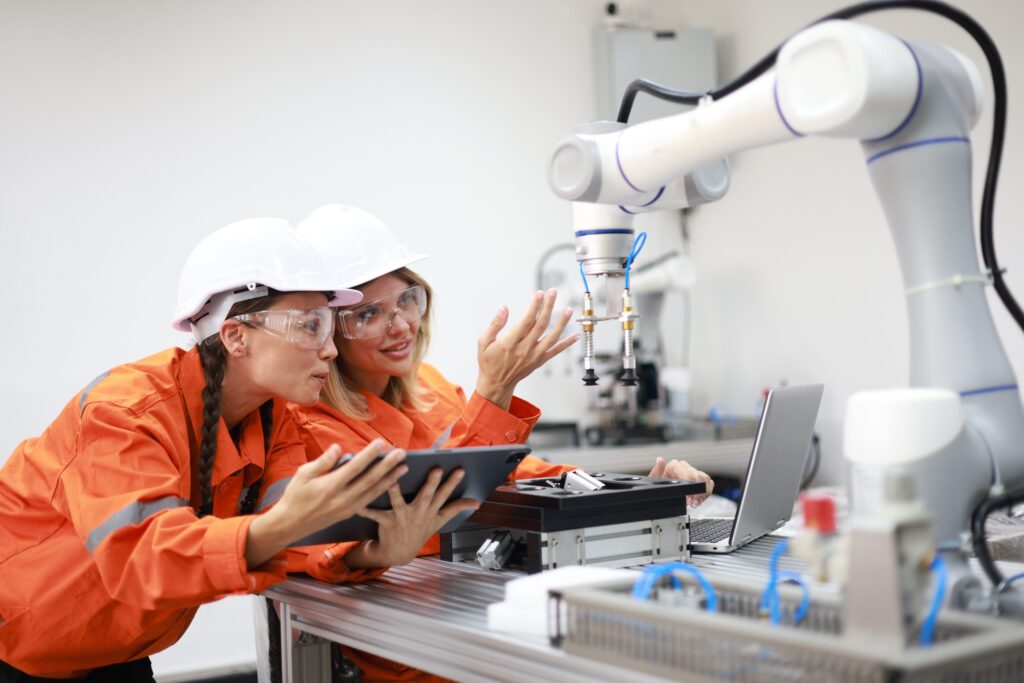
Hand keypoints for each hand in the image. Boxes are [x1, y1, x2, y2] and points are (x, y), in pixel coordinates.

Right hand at [245, 440, 406, 567]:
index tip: (381, 442)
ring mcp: (347, 508)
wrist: (290, 524)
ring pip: (374, 491)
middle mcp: (342, 499)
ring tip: (404, 467)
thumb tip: (337, 448)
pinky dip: (382, 491)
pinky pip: (369, 500)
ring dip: (390, 478)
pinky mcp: (349, 513)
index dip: (369, 454)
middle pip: (370, 479)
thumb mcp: (303, 474)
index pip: (355, 467)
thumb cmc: (295, 495)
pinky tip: (391, 483)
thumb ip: (323, 461)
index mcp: (330, 486)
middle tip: (402, 453)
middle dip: (388, 465)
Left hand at [347, 468, 479, 567]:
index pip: (445, 495)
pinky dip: (367, 509)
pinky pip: (376, 514)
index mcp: (431, 511)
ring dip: (396, 493)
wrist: (399, 553)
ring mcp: (402, 518)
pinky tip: (359, 503)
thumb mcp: (440, 521)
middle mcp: (418, 514)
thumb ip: (457, 508)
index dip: (453, 483)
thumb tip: (477, 502)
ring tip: (393, 481)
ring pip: (400, 503)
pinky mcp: (387, 522)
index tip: (460, 470)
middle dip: (432, 484)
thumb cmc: (419, 531)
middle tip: (436, 469)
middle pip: (426, 496)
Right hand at [475, 289, 579, 408]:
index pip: (526, 321)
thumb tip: (504, 308)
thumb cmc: (489, 361)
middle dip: (548, 307)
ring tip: (568, 310)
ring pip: (551, 337)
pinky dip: (567, 343)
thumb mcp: (484, 342)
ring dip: (561, 323)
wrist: (497, 383)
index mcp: (510, 343)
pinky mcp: (539, 360)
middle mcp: (524, 349)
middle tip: (553, 292)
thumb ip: (495, 324)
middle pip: (540, 325)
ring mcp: (534, 355)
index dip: (534, 306)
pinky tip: (575, 335)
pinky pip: (556, 351)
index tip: (539, 294)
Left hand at [649, 457, 713, 506]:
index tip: (690, 496)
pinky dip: (707, 493)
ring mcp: (692, 473)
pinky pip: (709, 483)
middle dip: (698, 492)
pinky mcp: (698, 480)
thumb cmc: (657, 487)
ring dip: (704, 493)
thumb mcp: (654, 481)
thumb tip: (660, 460)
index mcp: (674, 466)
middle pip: (699, 477)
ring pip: (706, 479)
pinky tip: (700, 500)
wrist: (660, 494)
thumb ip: (657, 471)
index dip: (692, 486)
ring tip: (696, 503)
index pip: (688, 473)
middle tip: (693, 503)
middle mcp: (684, 468)